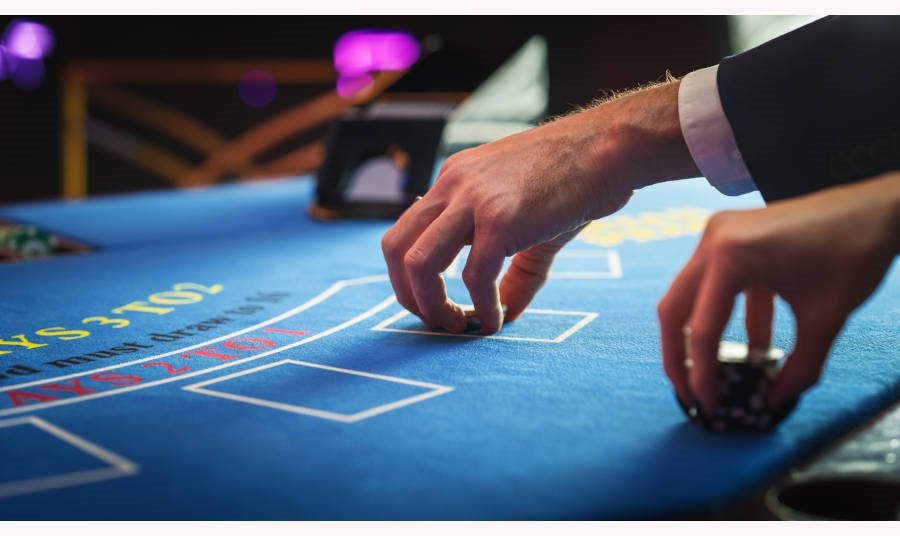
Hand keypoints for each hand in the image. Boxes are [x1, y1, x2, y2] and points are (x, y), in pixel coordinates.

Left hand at [382, 81, 698, 333]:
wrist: (610, 148)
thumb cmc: (576, 180)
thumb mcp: (531, 221)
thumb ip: (513, 269)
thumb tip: (505, 313)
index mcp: (453, 180)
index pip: (404, 233)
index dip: (409, 278)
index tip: (436, 304)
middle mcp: (453, 185)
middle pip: (395, 249)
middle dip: (408, 296)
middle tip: (437, 321)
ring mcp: (474, 200)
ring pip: (419, 264)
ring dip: (431, 306)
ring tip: (458, 326)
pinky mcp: (502, 219)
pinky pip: (475, 278)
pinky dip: (482, 308)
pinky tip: (496, 320)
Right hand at [658, 172, 899, 416]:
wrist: (877, 207)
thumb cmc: (855, 255)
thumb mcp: (826, 319)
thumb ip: (799, 367)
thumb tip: (773, 401)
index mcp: (730, 258)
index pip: (702, 330)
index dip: (703, 375)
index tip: (710, 407)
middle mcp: (713, 242)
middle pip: (675, 311)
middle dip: (678, 358)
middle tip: (690, 394)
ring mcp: (717, 235)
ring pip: (688, 297)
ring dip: (698, 337)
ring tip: (709, 374)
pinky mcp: (729, 237)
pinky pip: (716, 284)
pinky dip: (728, 316)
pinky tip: (755, 347)